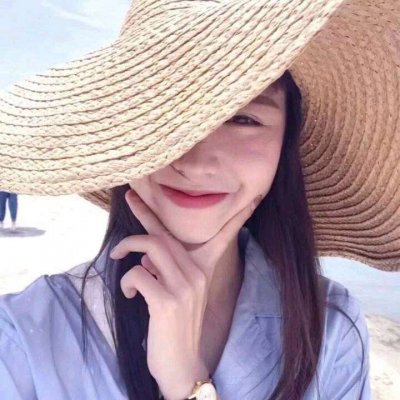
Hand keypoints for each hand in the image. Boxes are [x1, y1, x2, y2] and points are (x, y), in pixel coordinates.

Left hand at [110, 188, 261, 398]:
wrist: (181, 365)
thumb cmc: (175, 326)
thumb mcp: (178, 294)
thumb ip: (168, 270)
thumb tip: (146, 257)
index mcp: (205, 270)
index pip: (224, 236)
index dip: (239, 216)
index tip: (253, 197)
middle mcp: (198, 274)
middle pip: (167, 233)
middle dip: (144, 212)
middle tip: (130, 199)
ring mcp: (184, 287)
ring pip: (151, 246)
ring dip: (128, 247)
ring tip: (120, 257)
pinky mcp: (166, 301)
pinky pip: (138, 273)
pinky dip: (127, 280)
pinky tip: (131, 294)